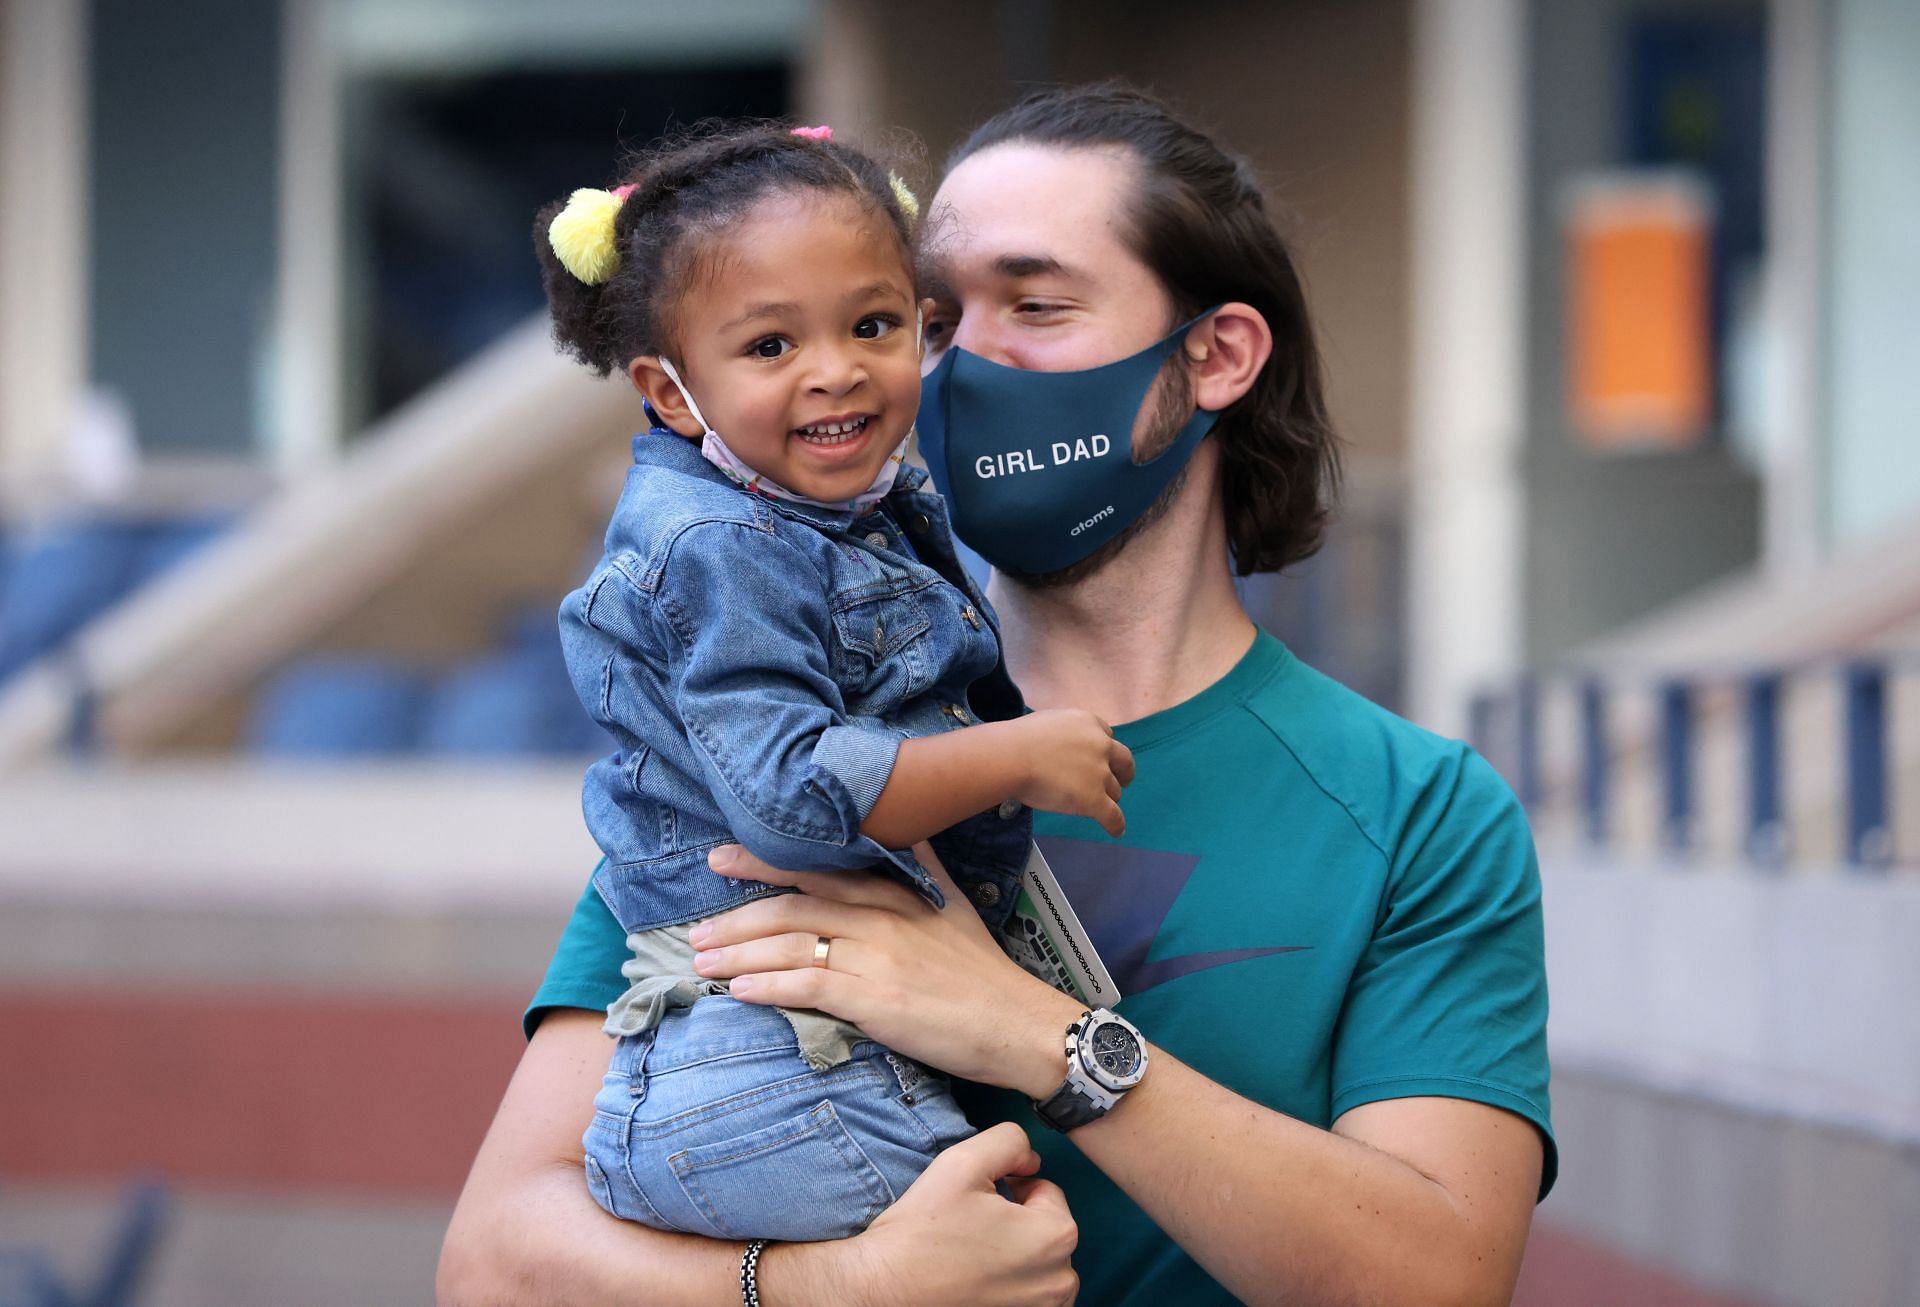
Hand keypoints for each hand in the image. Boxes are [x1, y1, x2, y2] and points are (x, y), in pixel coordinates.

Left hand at [696, 842, 1084, 1098]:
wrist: (1022, 1027)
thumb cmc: (987, 976)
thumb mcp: (958, 907)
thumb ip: (927, 870)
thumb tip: (913, 835)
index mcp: (898, 893)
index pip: (819, 870)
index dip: (765, 864)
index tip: (721, 861)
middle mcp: (883, 916)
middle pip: (794, 907)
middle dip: (737, 915)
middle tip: (695, 928)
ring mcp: (878, 956)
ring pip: (792, 945)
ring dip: (739, 953)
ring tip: (703, 962)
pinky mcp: (877, 999)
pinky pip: (809, 987)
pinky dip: (768, 987)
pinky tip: (739, 992)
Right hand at [768, 1122, 1078, 1306]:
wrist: (884, 1290)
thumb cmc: (923, 1230)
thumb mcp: (964, 1160)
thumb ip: (1010, 1142)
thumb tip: (1031, 1159)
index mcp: (1056, 1236)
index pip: (1046, 1191)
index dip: (1009, 1188)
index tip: (977, 1204)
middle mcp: (1061, 1281)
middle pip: (1045, 1231)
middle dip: (1015, 1224)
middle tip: (970, 1230)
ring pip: (1037, 1266)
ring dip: (1014, 1257)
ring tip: (970, 1257)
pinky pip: (1026, 1297)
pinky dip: (1007, 1287)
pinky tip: (973, 1284)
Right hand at [1010, 709, 1135, 835]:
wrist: (1012, 758)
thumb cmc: (1019, 740)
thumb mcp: (1049, 721)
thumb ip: (1065, 732)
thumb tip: (1063, 747)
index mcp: (1089, 724)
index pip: (1107, 735)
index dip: (1104, 749)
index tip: (1099, 758)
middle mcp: (1101, 746)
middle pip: (1123, 761)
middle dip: (1123, 772)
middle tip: (1121, 782)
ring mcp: (1100, 774)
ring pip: (1115, 790)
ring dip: (1108, 797)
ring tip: (1097, 806)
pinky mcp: (1094, 799)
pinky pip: (1113, 816)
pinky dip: (1116, 824)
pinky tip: (1116, 830)